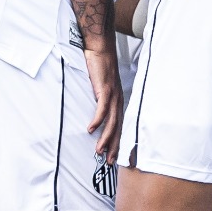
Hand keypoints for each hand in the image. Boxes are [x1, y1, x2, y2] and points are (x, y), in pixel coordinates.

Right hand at [82, 42, 123, 163]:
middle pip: (118, 128)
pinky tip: (91, 129)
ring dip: (105, 137)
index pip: (120, 126)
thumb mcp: (101, 87)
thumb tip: (92, 113)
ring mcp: (113, 95)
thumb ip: (99, 99)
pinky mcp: (105, 89)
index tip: (114, 156)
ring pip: (111, 122)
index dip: (118, 142)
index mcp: (118, 101)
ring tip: (99, 150)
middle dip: (114, 146)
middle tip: (109, 161)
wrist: (100, 49)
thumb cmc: (99, 67)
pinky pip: (102, 108)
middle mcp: (118, 100)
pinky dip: (97, 120)